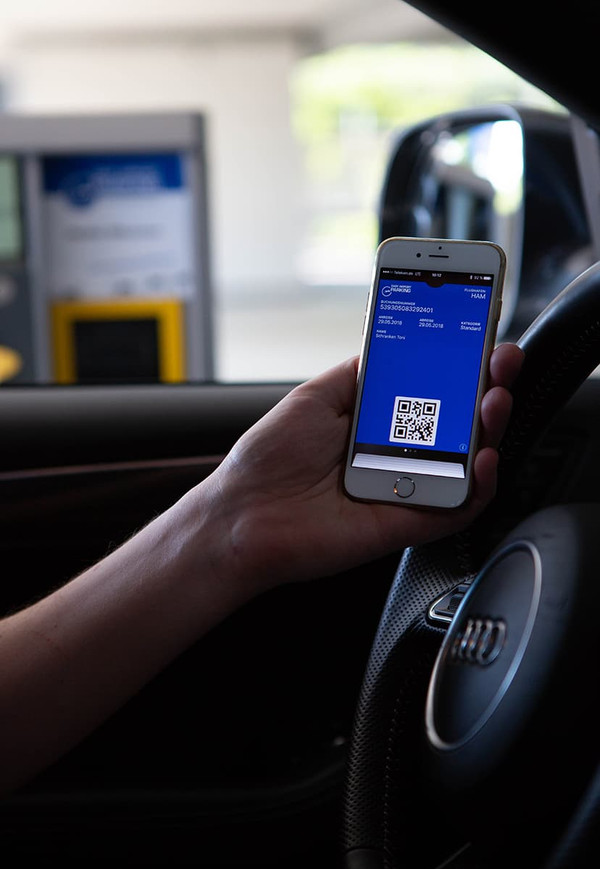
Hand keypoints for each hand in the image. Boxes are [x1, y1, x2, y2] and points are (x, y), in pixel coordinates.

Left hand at [201, 343, 523, 593]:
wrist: (242, 514)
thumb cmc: (269, 459)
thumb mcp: (316, 396)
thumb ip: (360, 373)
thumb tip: (394, 341)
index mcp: (380, 424)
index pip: (437, 392)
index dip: (465, 366)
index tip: (483, 337)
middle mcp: (400, 455)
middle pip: (463, 423)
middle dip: (490, 387)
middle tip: (502, 360)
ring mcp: (408, 488)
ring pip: (471, 461)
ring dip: (493, 427)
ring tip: (494, 397)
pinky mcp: (409, 523)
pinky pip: (460, 507)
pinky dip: (480, 484)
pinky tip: (481, 456)